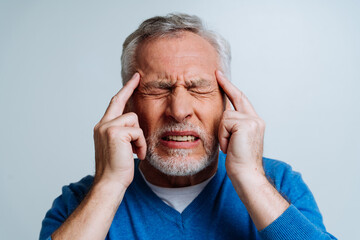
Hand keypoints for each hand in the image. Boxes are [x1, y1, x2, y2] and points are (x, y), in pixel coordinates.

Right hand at [93, 73, 146, 187]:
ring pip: (134, 119)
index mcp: (103, 127)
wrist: (110, 183)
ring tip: (136, 152)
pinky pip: (137, 131)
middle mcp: (102, 124)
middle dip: (131, 95)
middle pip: (123, 104)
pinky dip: (141, 144)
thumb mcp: (120, 146)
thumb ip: (124, 132)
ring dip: (139, 138)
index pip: (115, 103)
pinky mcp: (115, 132)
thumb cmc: (117, 168)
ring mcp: (107, 127)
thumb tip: (135, 123)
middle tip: (138, 86)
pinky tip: (136, 155)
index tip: (134, 78)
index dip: (125, 90)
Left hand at [216, 71, 265, 178]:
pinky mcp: (247, 124)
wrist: (246, 175)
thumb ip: (232, 126)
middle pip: (236, 99)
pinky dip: (223, 136)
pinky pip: (225, 123)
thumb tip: (223, 115)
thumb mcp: (234, 140)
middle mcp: (256, 119)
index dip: (231, 88)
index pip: (241, 100)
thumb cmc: (238, 162)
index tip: (221, 77)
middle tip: (217, 73)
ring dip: (222, 133)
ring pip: (225, 115)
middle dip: (226, 85)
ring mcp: (253, 121)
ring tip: (229, 146)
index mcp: (254, 123)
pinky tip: (229, 146)